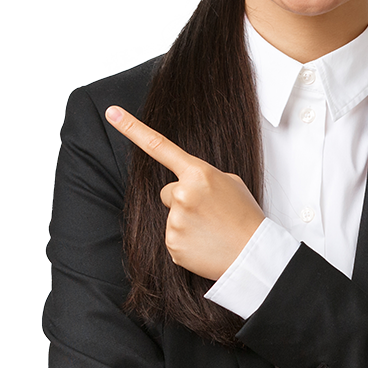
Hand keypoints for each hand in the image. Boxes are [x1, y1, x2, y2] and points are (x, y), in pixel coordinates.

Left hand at [105, 106, 264, 280]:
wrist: (254, 254)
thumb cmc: (245, 217)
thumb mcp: (230, 184)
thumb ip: (203, 177)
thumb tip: (186, 183)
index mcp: (198, 173)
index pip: (159, 146)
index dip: (132, 128)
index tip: (112, 113)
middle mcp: (182, 194)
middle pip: (168, 193)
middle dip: (184, 201)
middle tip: (210, 214)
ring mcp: (175, 220)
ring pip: (171, 216)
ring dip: (187, 222)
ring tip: (212, 230)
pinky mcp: (172, 244)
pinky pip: (172, 238)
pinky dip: (186, 242)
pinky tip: (204, 244)